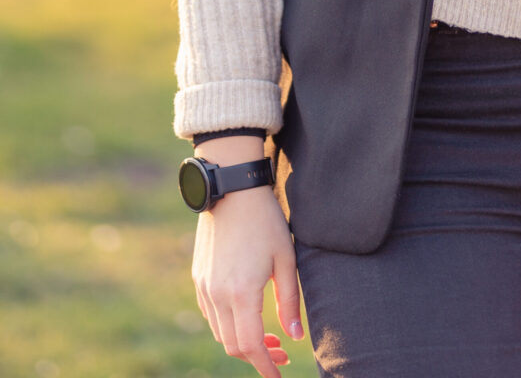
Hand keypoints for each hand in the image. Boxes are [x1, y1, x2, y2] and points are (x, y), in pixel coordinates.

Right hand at [191, 146, 303, 374]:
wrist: (231, 189)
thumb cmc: (265, 221)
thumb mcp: (285, 259)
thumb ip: (289, 301)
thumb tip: (294, 337)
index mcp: (241, 293)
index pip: (251, 346)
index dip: (265, 366)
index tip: (279, 375)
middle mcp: (217, 295)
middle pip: (233, 346)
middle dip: (257, 356)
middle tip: (281, 353)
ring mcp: (204, 287)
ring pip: (220, 333)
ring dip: (242, 342)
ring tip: (268, 337)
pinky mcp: (199, 277)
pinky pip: (211, 315)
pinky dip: (228, 325)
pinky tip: (247, 315)